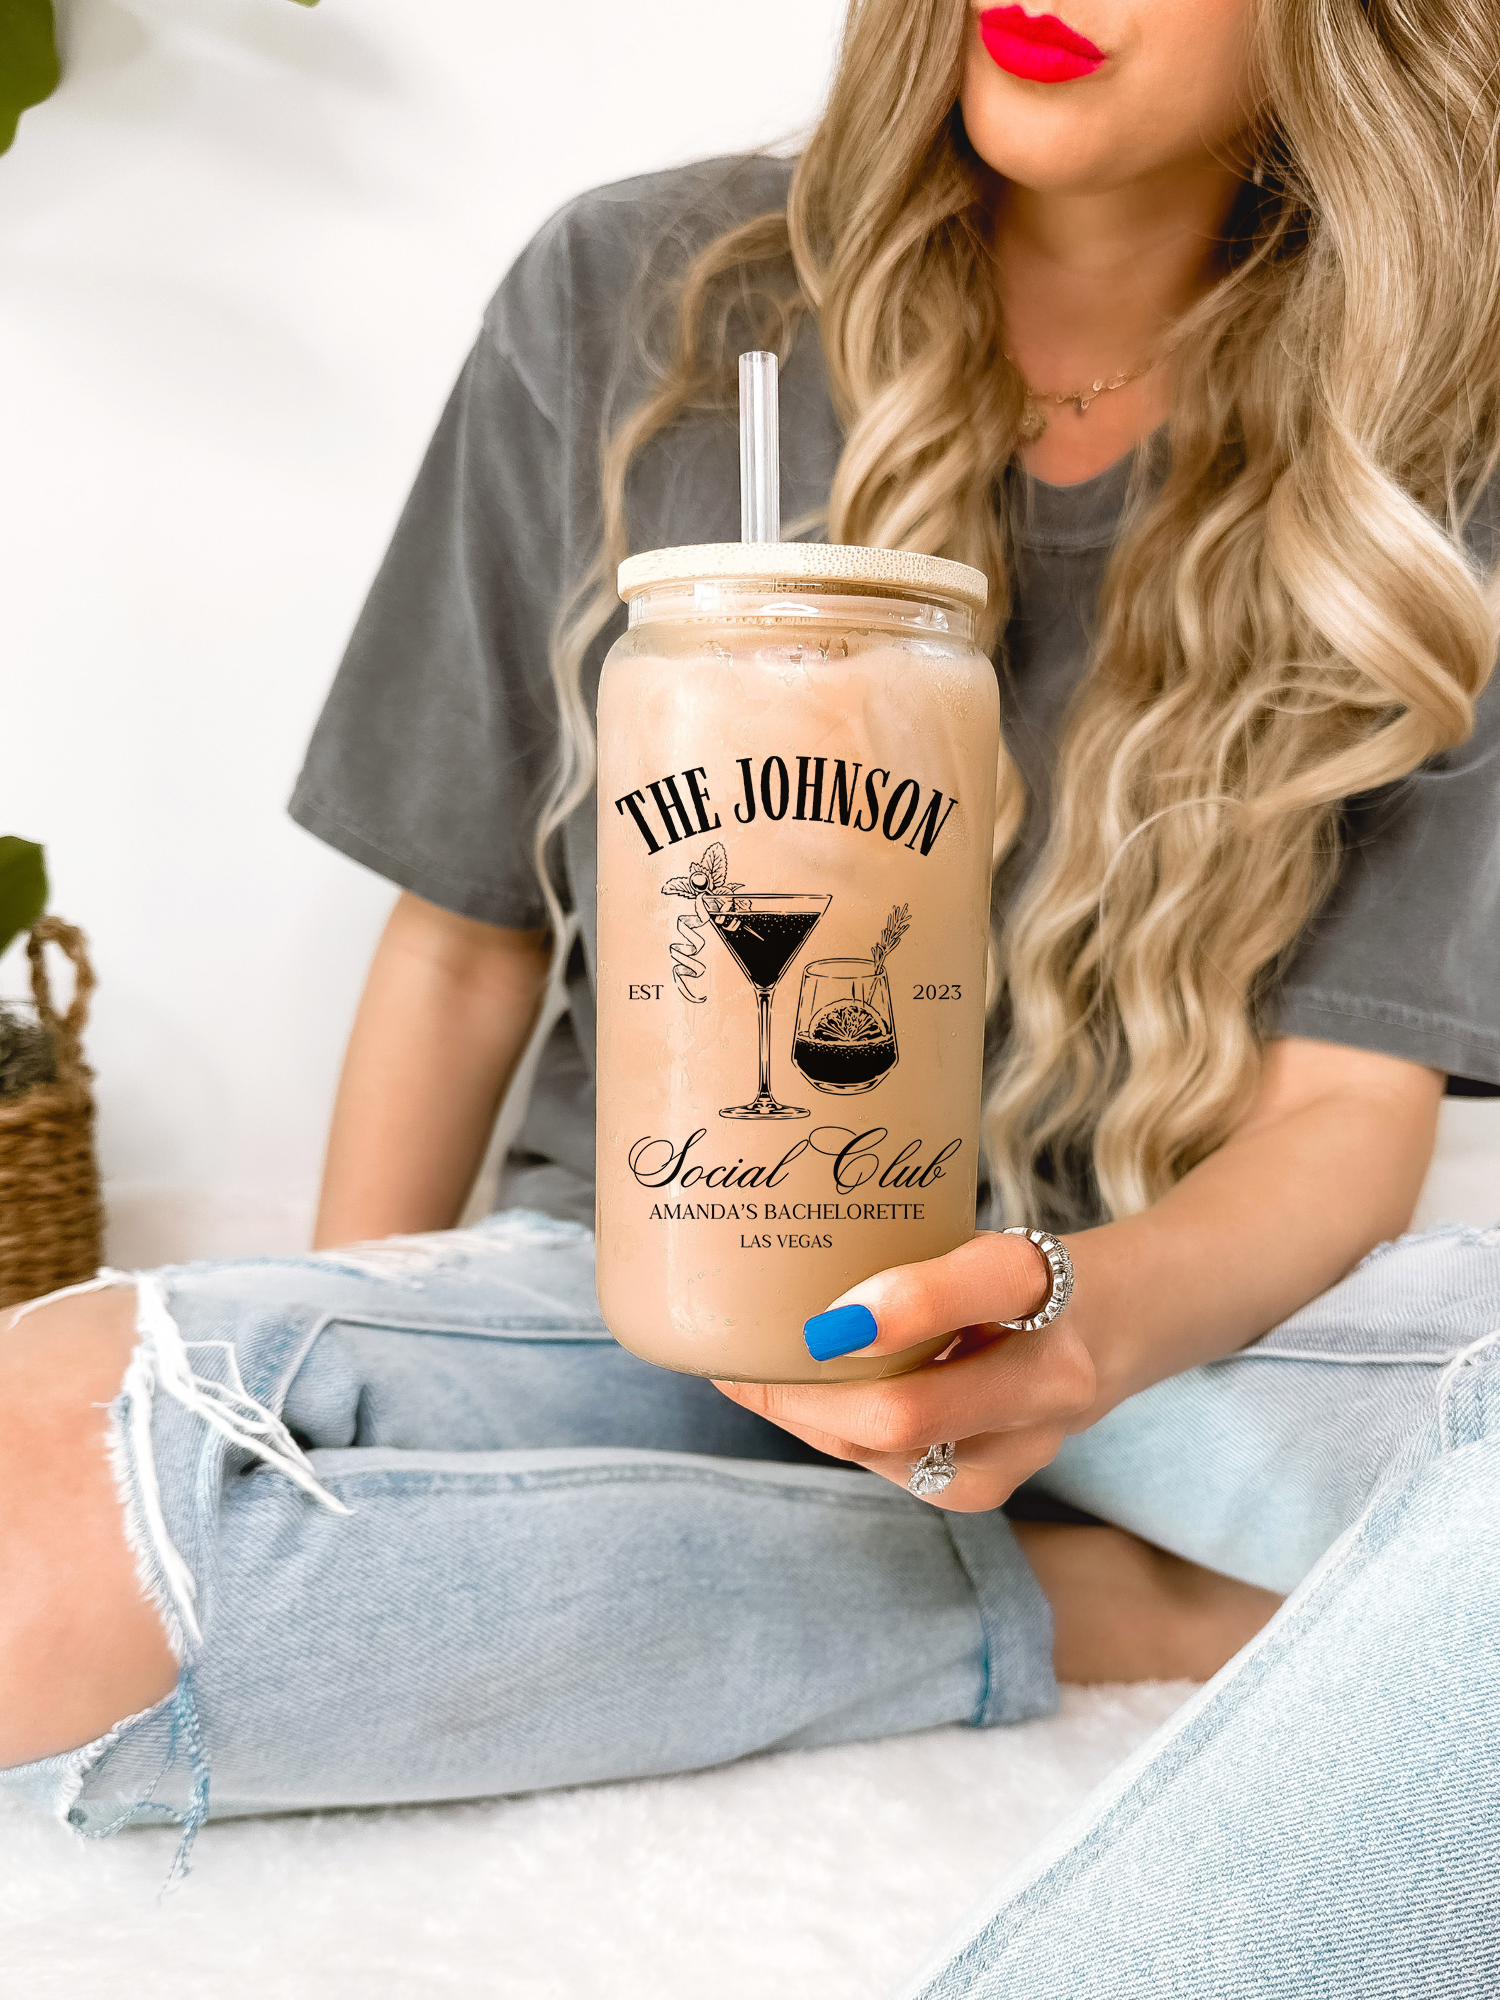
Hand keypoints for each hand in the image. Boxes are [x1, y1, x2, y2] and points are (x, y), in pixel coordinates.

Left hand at [714, 1232, 1096, 1512]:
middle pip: (914, 1411)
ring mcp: (1030, 1445)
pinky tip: (803, 1407)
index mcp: (1045, 1280)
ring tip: (751, 1380)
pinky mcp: (999, 1487)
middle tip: (738, 1364)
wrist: (1117, 1330)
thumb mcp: (976, 1237)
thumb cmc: (1014, 1272)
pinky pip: (898, 1473)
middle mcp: (1051, 1373)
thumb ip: (901, 1252)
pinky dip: (840, 1439)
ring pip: (891, 1454)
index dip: (906, 1307)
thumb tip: (778, 1277)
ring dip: (809, 1421)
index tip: (826, 1319)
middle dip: (805, 1396)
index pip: (992, 1284)